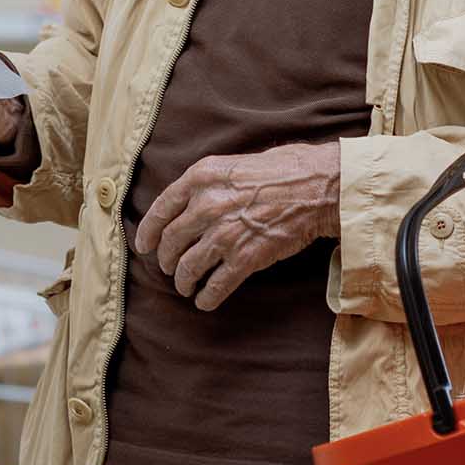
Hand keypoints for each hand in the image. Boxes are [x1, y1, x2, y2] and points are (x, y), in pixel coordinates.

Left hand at [135, 142, 340, 310]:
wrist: (319, 188)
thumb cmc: (285, 169)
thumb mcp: (236, 162)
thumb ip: (209, 181)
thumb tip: (190, 200)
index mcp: (201, 177)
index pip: (161, 209)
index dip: (148, 232)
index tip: (144, 245)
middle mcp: (207, 206)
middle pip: (171, 243)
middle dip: (166, 260)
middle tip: (169, 268)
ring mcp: (224, 234)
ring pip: (188, 268)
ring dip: (183, 282)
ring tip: (186, 287)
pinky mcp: (245, 259)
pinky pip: (215, 286)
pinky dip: (206, 298)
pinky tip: (205, 301)